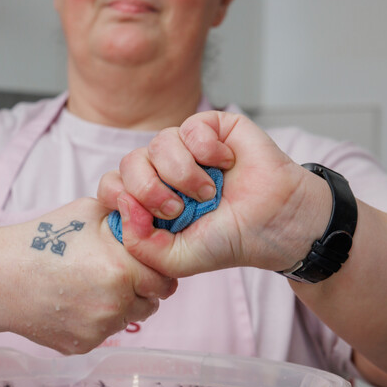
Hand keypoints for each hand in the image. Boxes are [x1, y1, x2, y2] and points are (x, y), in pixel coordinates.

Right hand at [2, 198, 176, 353]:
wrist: (0, 277)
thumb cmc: (41, 241)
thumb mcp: (87, 211)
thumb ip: (127, 216)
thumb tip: (153, 218)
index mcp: (122, 270)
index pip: (165, 278)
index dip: (154, 267)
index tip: (139, 261)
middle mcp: (115, 304)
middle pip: (153, 302)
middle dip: (141, 288)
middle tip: (117, 273)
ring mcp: (99, 328)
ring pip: (129, 318)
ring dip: (121, 304)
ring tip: (91, 285)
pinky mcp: (83, 344)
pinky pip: (105, 332)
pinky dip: (96, 319)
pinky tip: (74, 301)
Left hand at [97, 111, 331, 276]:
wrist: (275, 224)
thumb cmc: (227, 241)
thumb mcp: (176, 259)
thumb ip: (140, 244)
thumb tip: (123, 203)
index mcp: (147, 200)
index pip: (111, 186)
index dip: (123, 198)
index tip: (151, 217)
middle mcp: (161, 171)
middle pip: (129, 164)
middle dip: (150, 189)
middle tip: (179, 209)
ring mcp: (184, 148)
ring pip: (158, 144)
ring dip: (183, 172)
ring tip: (208, 193)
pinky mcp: (210, 128)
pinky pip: (190, 127)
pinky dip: (207, 149)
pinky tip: (226, 164)